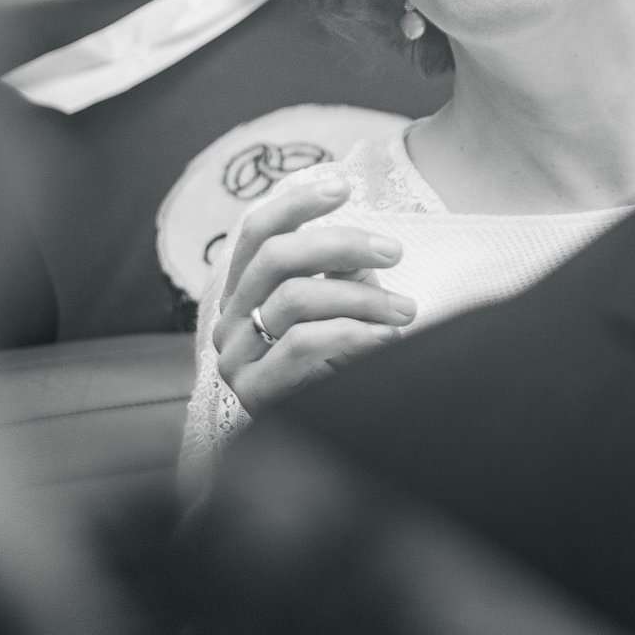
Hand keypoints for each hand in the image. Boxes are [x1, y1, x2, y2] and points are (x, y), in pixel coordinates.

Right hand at [211, 176, 416, 411]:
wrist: (331, 448)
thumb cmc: (341, 366)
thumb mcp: (342, 309)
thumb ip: (342, 275)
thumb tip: (364, 252)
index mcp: (243, 293)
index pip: (257, 232)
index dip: (297, 203)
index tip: (343, 186)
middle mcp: (228, 322)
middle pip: (276, 258)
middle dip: (342, 244)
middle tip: (395, 250)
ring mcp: (235, 357)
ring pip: (296, 298)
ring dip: (363, 298)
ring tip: (406, 311)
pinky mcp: (254, 391)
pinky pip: (306, 343)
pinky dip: (355, 334)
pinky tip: (387, 342)